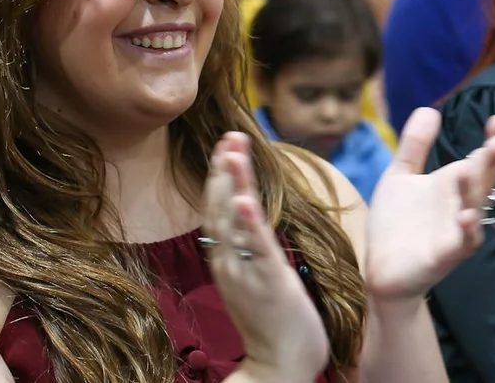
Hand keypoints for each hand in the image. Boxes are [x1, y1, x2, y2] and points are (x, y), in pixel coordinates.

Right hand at [202, 133, 328, 379]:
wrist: (278, 369)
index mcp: (227, 262)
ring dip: (232, 183)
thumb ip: (251, 252)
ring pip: (233, 221)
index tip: (226, 145)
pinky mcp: (270, 283)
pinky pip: (257, 248)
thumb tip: (251, 224)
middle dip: (223, 169)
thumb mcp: (256, 281)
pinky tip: (244, 197)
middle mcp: (229, 264)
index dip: (220, 176)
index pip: (217, 210)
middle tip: (230, 135)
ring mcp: (246, 274)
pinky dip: (248, 221)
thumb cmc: (274, 325)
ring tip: (233, 151)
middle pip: (219, 208)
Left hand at [364, 108, 494, 301]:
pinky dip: (468, 230)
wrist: (379, 269)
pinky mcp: (445, 256)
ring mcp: (456, 232)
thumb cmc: (396, 225)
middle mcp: (462, 206)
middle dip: (493, 161)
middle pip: (485, 180)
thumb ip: (415, 145)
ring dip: (476, 190)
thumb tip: (431, 108)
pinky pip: (463, 242)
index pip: (482, 160)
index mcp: (454, 186)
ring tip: (471, 167)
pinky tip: (466, 215)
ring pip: (475, 209)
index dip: (493, 141)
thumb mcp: (400, 176)